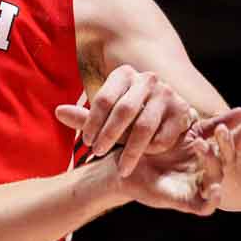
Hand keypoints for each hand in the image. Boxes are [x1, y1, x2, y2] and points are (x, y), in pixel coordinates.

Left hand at [56, 64, 193, 175]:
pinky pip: (163, 135)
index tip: (87, 142)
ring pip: (143, 126)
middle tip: (98, 153)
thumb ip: (85, 118)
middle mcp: (147, 79)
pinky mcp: (183, 110)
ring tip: (121, 166)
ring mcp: (167, 93)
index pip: (103, 98)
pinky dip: (153, 149)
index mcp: (125, 74)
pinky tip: (147, 156)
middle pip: (123, 110)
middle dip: (109, 135)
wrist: (168, 120)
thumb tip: (58, 112)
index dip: (92, 122)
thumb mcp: (108, 118)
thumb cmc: (131, 119)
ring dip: (130, 150)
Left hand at [120, 109, 240, 215]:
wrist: (128, 164)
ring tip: (202, 145)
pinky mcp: (186, 203)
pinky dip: (212, 199)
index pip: (231, 144)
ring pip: (216, 179)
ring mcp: (198, 187)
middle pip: (226, 161)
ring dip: (212, 163)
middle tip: (221, 130)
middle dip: (227, 145)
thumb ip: (210, 123)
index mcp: (209, 154)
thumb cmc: (157, 146)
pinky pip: (205, 206)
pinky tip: (215, 188)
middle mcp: (208, 172)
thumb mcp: (184, 130)